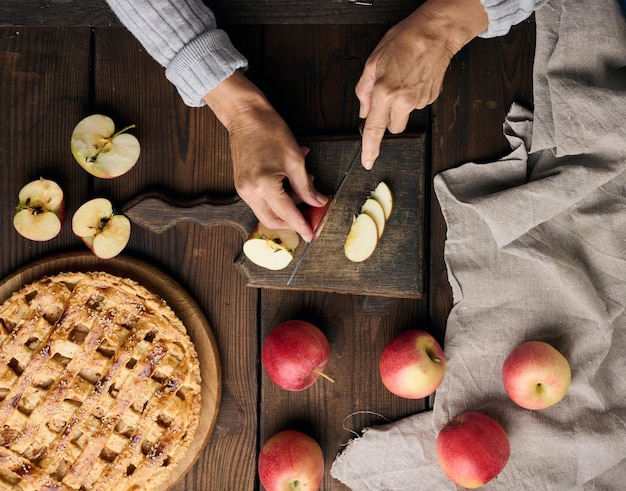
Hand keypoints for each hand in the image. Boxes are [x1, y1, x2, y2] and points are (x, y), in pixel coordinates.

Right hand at [204, 72, 327, 241]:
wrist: (245, 115)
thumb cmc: (270, 131)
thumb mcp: (295, 160)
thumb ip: (306, 187)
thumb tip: (318, 202)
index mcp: (264, 186)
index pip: (288, 214)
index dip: (302, 225)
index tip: (313, 234)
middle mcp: (249, 192)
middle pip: (273, 220)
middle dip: (294, 222)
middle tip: (312, 215)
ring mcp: (243, 190)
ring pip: (267, 212)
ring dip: (287, 207)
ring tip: (304, 188)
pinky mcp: (241, 185)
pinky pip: (261, 201)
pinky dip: (278, 198)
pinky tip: (291, 183)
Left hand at [356, 0, 488, 168]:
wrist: (435, 33)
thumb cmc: (404, 41)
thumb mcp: (372, 62)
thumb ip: (364, 90)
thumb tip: (363, 111)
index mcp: (384, 92)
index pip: (374, 129)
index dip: (370, 148)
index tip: (368, 161)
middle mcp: (403, 100)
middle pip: (393, 128)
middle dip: (389, 118)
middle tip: (388, 97)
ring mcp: (419, 101)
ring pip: (406, 116)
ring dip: (401, 106)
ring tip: (402, 81)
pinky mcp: (431, 98)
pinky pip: (417, 105)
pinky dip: (413, 96)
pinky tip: (413, 79)